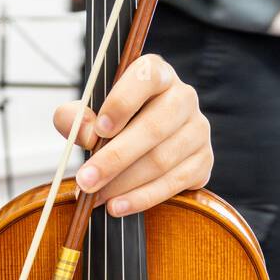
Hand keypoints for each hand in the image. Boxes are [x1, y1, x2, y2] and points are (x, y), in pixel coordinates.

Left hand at [55, 55, 211, 215]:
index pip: (146, 77)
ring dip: (124, 183)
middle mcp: (183, 96)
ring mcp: (198, 129)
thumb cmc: (113, 124)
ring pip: (162, 159)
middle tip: (86, 180)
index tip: (99, 129)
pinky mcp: (204, 160)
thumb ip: (75, 117)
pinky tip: (118, 206)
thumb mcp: (87, 114)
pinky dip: (143, 198)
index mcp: (157, 73)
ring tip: (96, 197)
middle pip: (153, 128)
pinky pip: (175, 183)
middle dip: (115, 158)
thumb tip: (85, 133)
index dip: (122, 102)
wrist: (142, 146)